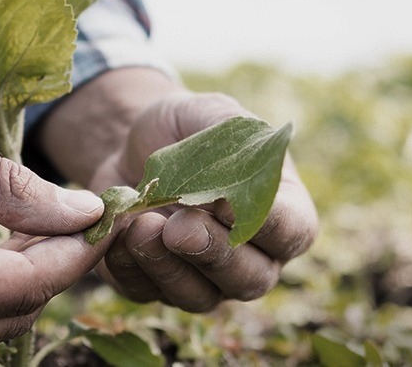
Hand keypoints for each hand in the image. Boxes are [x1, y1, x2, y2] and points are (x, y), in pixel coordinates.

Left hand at [91, 91, 317, 311]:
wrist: (132, 144)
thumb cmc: (188, 128)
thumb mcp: (212, 113)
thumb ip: (232, 139)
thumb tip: (232, 186)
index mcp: (282, 211)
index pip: (293, 232)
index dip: (267, 225)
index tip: (228, 203)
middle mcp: (251, 256)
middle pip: (250, 279)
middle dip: (213, 254)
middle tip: (179, 226)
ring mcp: (205, 279)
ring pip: (198, 297)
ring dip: (168, 266)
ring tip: (142, 226)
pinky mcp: (155, 285)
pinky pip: (146, 292)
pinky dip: (129, 266)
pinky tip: (118, 233)